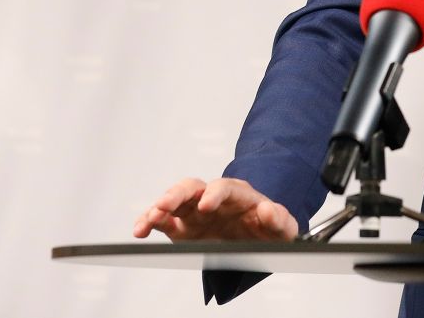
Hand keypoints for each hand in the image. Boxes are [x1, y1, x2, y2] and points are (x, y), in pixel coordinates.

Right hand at [132, 177, 297, 241]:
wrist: (257, 236)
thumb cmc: (268, 228)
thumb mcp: (282, 228)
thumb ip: (279, 219)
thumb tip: (269, 210)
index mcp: (238, 195)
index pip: (225, 188)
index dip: (214, 194)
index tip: (206, 205)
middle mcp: (212, 198)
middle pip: (192, 187)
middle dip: (178, 194)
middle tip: (166, 205)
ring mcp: (195, 210)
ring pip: (174, 200)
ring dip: (160, 207)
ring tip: (150, 218)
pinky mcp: (182, 226)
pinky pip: (162, 220)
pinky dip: (149, 222)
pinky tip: (141, 229)